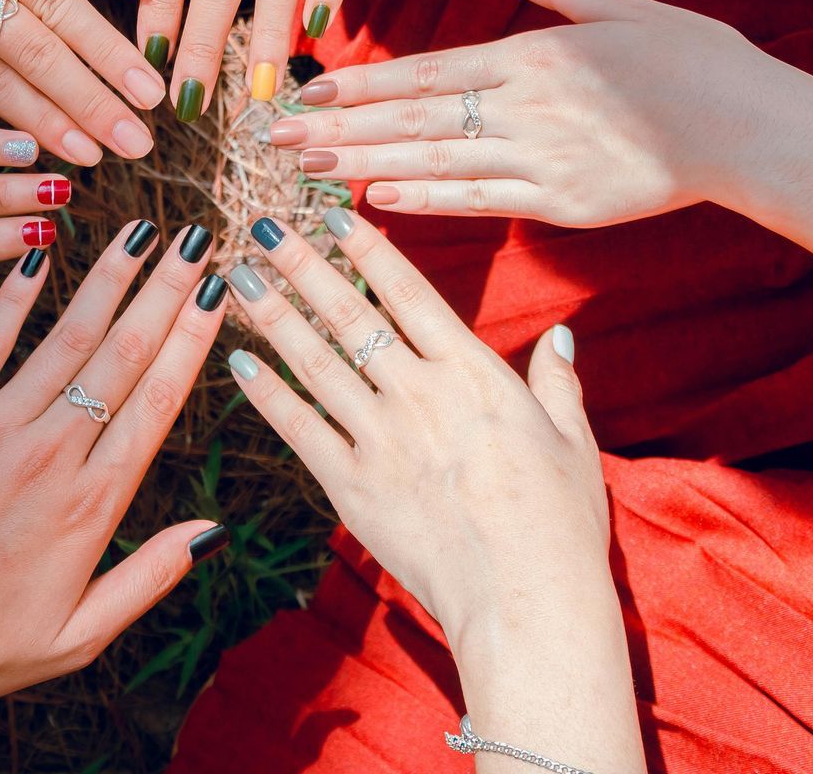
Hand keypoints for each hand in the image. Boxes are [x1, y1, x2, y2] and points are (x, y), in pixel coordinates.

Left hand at [0, 222, 227, 714]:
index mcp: (91, 507)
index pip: (157, 402)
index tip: (219, 292)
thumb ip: (149, 579)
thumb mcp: (77, 638)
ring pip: (65, 338)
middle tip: (197, 237)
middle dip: (166, 291)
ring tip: (143, 232)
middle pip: (123, 356)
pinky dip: (17, 297)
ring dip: (108, 279)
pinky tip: (44, 254)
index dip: (193, 340)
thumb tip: (214, 531)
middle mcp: (49, 456)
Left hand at [221, 210, 608, 635]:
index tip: (333, 214)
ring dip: (274, 315)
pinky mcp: (353, 487)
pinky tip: (239, 363)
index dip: (367, 249)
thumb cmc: (559, 524)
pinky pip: (300, 429)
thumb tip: (560, 336)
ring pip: (315, 362)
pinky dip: (267, 394)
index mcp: (473, 373)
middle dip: (304, 265)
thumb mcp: (573, 441)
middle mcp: (419, 394)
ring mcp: (381, 439)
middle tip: (265, 224)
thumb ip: (556, 383)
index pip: (408, 293)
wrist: (526, 599)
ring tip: (240, 276)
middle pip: (349, 315)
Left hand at [272, 0, 812, 225]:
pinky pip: (481, 201)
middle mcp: (527, 104)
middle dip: (335, 129)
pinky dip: (427, 201)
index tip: (302, 92)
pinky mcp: (564, 202)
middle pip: (412, 118)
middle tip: (269, 140)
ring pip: (435, 162)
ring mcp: (543, 157)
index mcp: (535, 54)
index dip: (357, 85)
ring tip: (303, 172)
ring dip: (362, 167)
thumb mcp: (628, 8)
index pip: (425, 71)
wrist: (753, 127)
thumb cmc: (697, 61)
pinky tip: (376, 200)